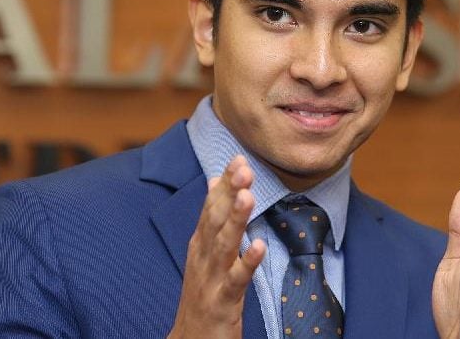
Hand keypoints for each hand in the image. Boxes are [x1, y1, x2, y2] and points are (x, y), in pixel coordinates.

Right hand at [168, 156, 266, 338]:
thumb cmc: (202, 293)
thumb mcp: (204, 252)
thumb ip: (211, 217)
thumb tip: (214, 182)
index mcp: (200, 243)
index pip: (211, 206)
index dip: (224, 183)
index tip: (239, 157)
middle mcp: (202, 257)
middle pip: (214, 220)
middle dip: (228, 193)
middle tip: (243, 167)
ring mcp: (211, 279)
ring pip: (223, 245)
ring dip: (235, 219)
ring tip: (248, 195)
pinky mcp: (222, 302)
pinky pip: (236, 281)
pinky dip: (246, 263)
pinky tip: (260, 246)